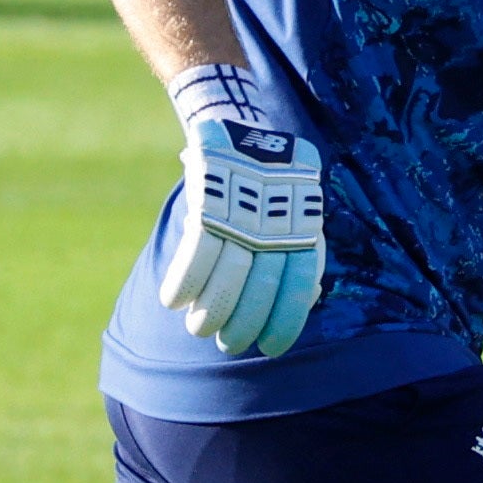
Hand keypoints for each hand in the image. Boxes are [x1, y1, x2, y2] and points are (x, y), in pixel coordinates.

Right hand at [161, 116, 325, 357]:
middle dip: (240, 325)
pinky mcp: (209, 205)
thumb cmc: (274, 190)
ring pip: (224, 280)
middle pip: (258, 291)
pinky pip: (195, 256)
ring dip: (208, 313)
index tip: (270, 350)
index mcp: (302, 231)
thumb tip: (309, 299)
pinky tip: (173, 301)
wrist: (242, 132)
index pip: (297, 288)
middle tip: (226, 343)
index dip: (284, 324)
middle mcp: (274, 228)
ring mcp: (241, 217)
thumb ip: (301, 256)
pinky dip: (183, 284)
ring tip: (198, 328)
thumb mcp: (298, 217)